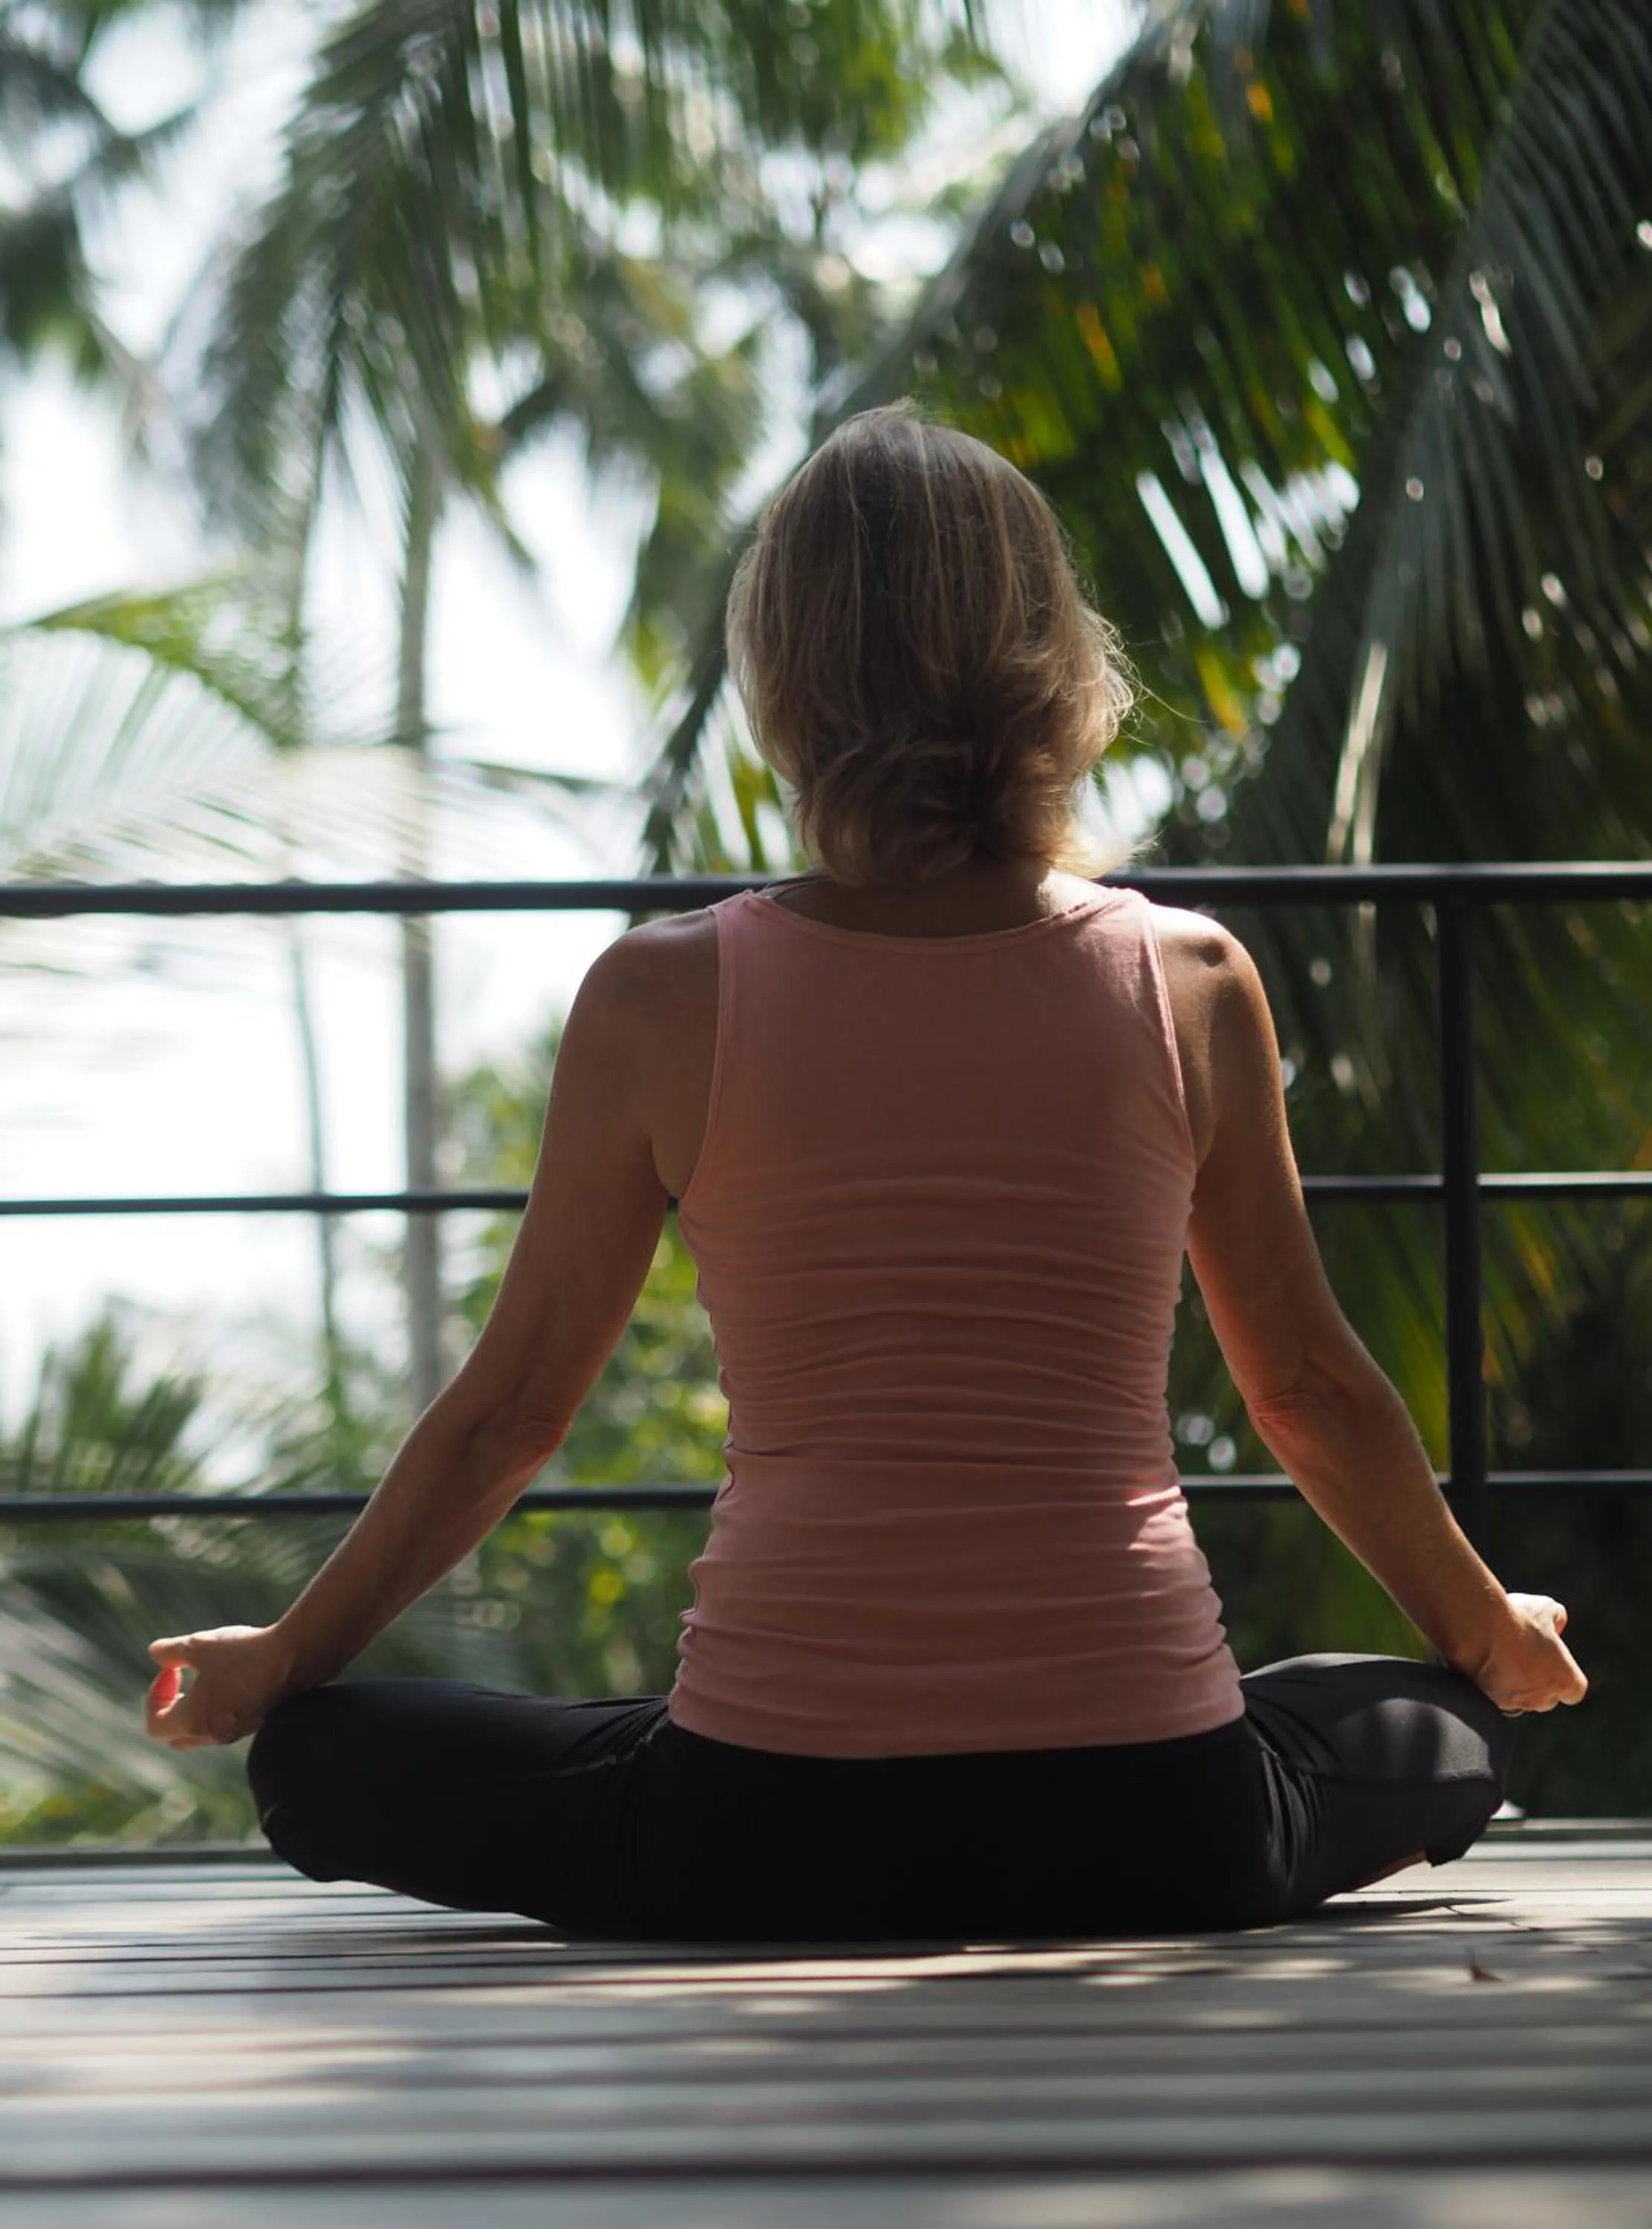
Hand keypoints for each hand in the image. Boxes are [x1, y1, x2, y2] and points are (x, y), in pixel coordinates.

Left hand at [145, 1625, 295, 1748]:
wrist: (297, 1656)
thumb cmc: (244, 1652)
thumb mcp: (200, 1644)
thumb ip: (171, 1651)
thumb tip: (155, 1652)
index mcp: (194, 1720)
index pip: (155, 1725)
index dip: (154, 1696)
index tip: (172, 1669)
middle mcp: (214, 1734)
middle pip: (176, 1735)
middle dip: (172, 1708)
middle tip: (181, 1678)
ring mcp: (237, 1731)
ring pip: (203, 1730)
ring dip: (197, 1706)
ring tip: (210, 1672)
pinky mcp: (257, 1722)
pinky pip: (226, 1723)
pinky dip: (220, 1705)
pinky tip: (234, 1674)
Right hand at [1461, 1592, 1588, 1716]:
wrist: (1478, 1629)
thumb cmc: (1517, 1620)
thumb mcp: (1544, 1608)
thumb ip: (1556, 1618)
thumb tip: (1557, 1623)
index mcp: (1566, 1680)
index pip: (1575, 1689)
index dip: (1564, 1674)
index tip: (1553, 1659)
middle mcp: (1543, 1699)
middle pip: (1546, 1699)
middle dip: (1538, 1683)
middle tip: (1525, 1657)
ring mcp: (1516, 1703)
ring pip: (1519, 1700)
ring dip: (1513, 1685)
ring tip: (1500, 1657)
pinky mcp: (1489, 1702)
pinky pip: (1494, 1697)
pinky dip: (1491, 1685)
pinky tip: (1483, 1662)